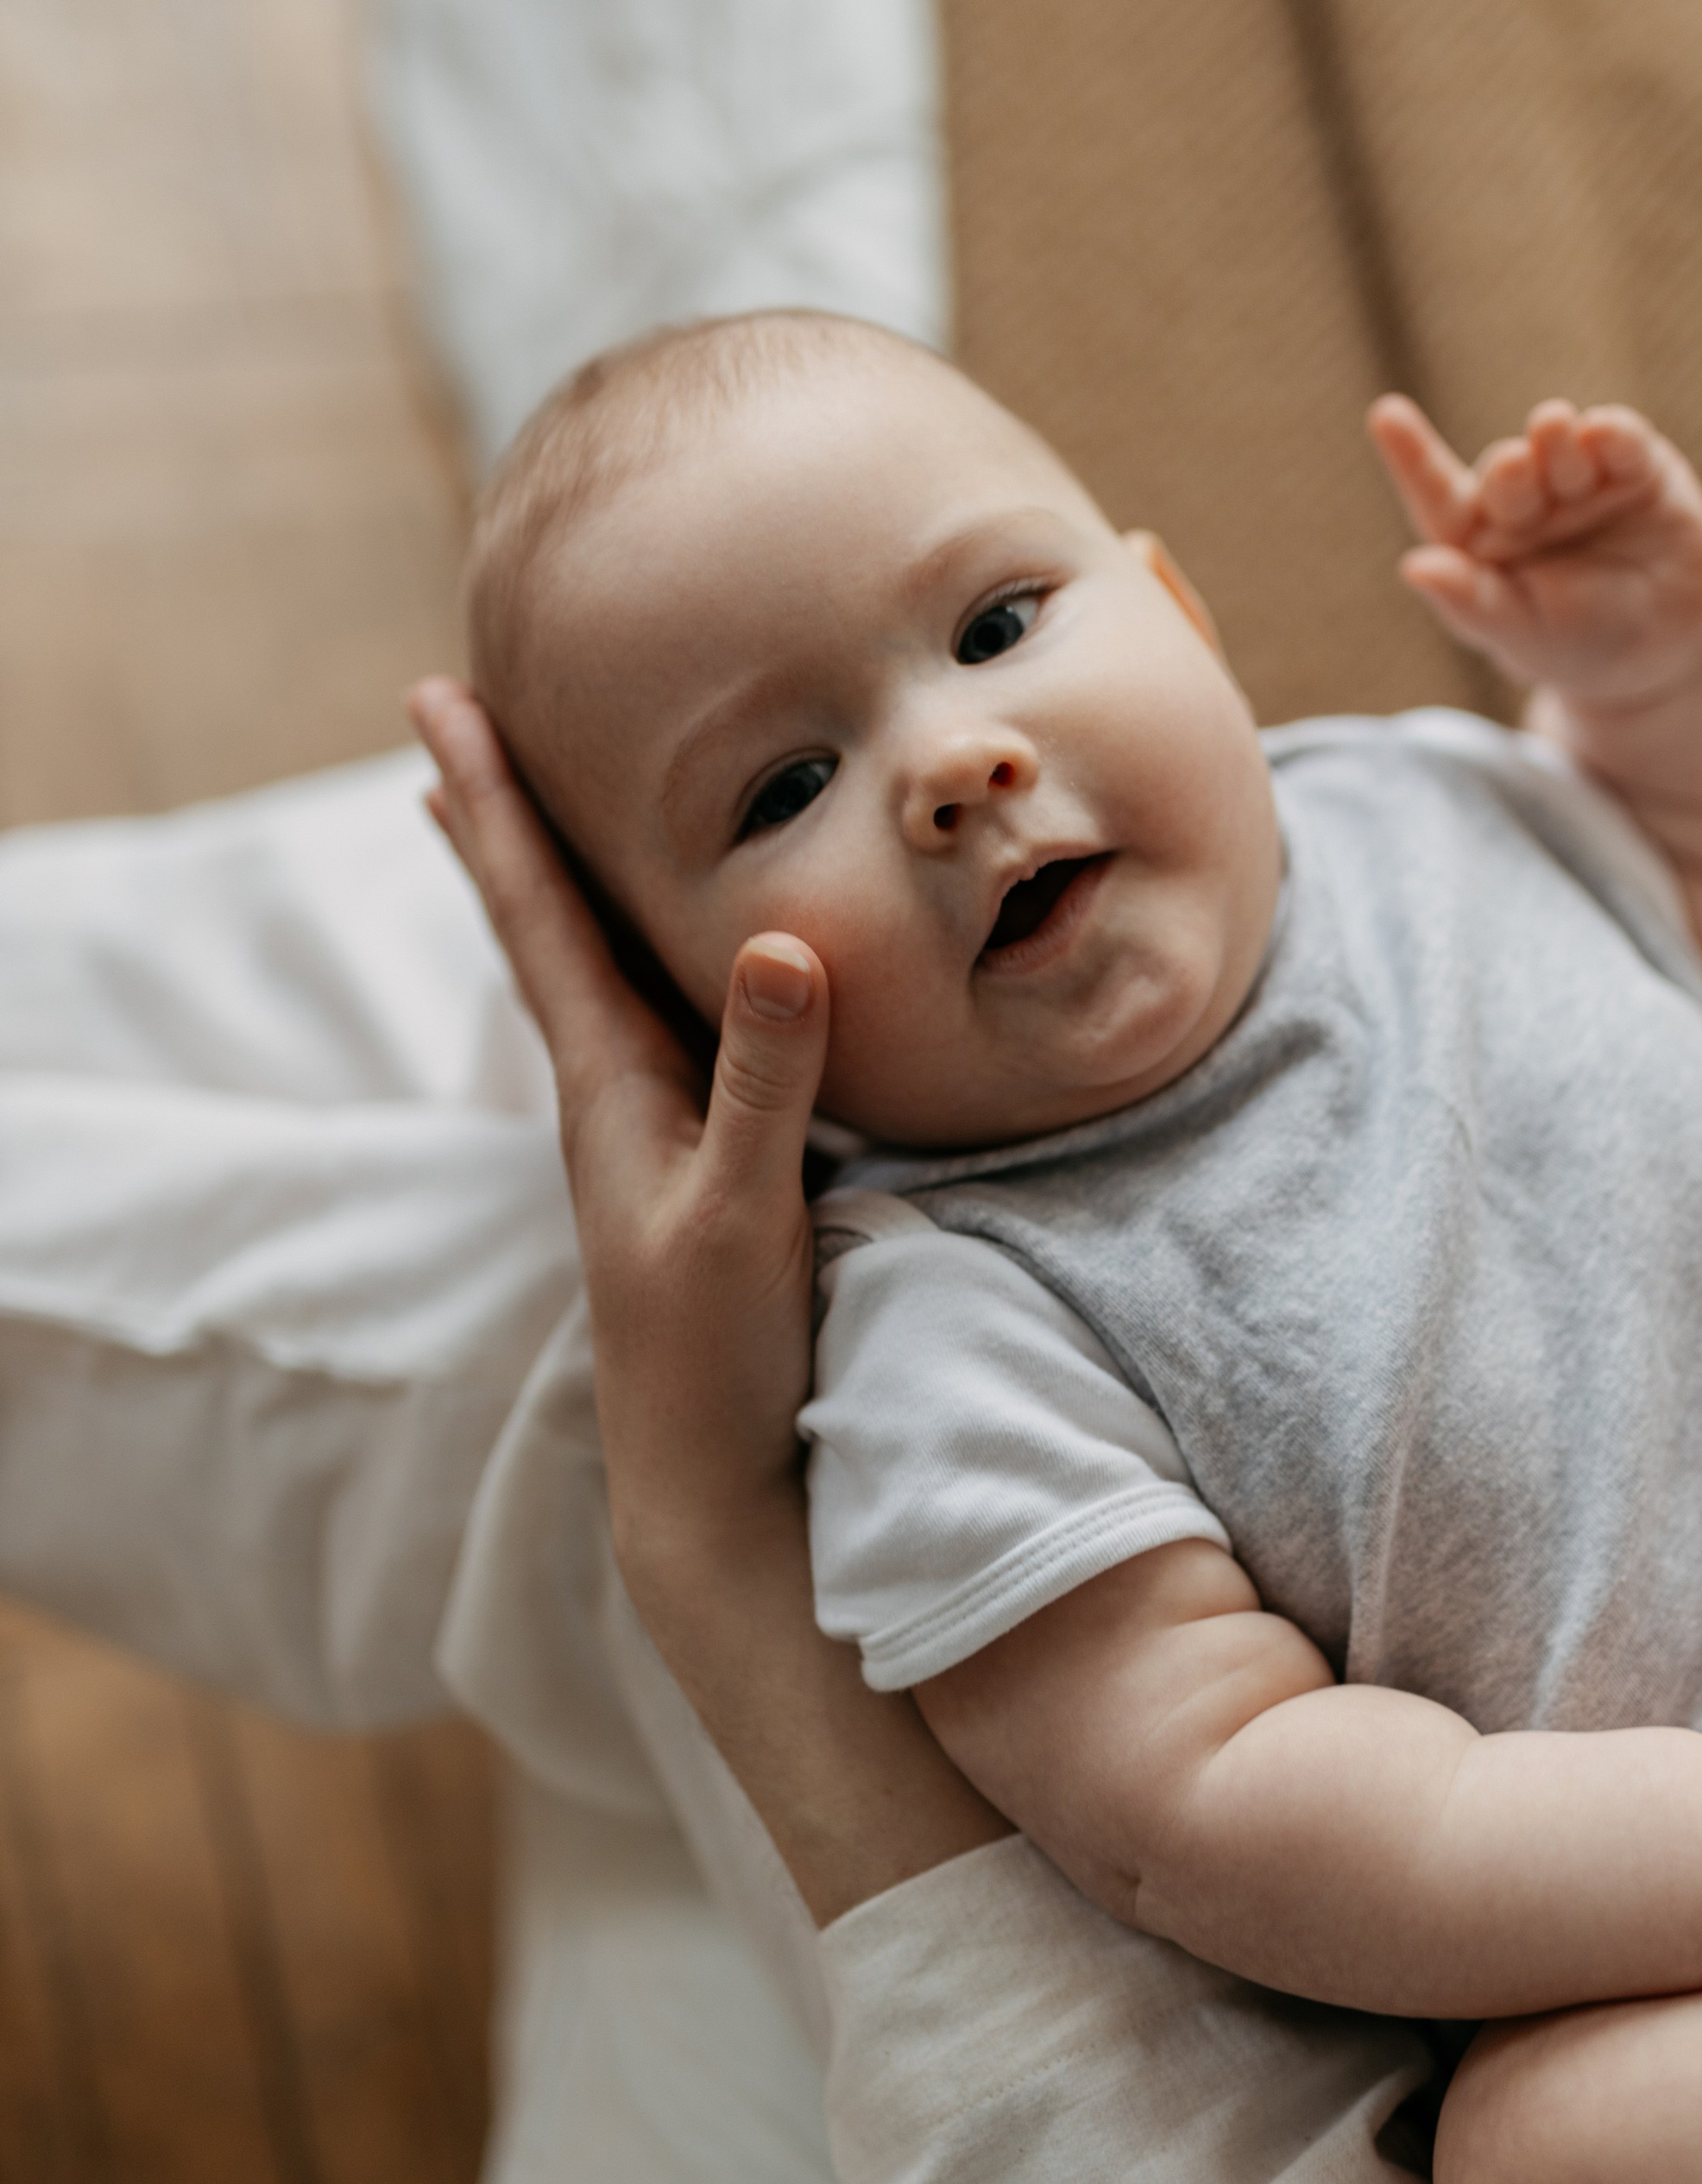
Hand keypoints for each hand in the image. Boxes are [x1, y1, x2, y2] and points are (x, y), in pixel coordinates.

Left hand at [406, 677, 826, 1557]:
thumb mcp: (748, 1213)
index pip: (537, 912)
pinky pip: (640, 1013)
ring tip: (502, 804)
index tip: (438, 703)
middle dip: (498, 812)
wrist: (708, 1480)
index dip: (492, 804)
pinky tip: (636, 951)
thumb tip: (780, 941)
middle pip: (538, 918)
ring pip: (582, 962)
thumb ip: (767, 1081)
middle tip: (447, 712)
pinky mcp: (689, 1156)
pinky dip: (618, 949)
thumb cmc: (715, 1356)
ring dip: (545, 874)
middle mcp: (609, 1089)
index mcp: (609, 1083)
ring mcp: (641, 1124)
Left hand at [1368, 392, 1701, 707]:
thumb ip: (1472, 601)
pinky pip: (1620, 438)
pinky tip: (1604, 435)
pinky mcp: (1637, 466)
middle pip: (1505, 472)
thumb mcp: (1523, 635)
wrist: (1673, 648)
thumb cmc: (1581, 646)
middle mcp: (1524, 504)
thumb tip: (1413, 565)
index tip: (1386, 415)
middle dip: (1510, 470)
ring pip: (1558, 443)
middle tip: (1517, 467)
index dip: (1413, 458)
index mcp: (1480, 545)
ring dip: (1556, 445)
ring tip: (1560, 441)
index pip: (1439, 499)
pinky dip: (1611, 434)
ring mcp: (1579, 480)